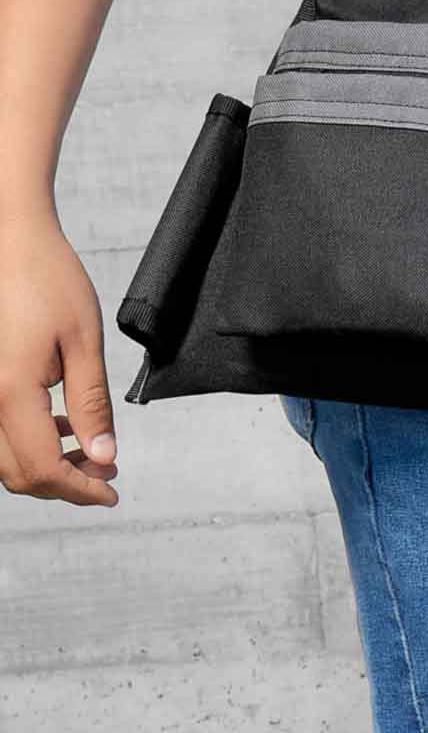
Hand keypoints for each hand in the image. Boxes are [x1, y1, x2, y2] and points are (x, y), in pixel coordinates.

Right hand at [0, 204, 118, 505]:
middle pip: (16, 473)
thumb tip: (102, 457)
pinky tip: (64, 426)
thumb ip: (92, 405)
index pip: (41, 470)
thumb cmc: (48, 280)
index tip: (112, 492)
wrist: (8, 240)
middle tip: (107, 473)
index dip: (79, 490)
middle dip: (63, 483)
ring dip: (45, 464)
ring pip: (2, 457)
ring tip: (91, 451)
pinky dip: (28, 440)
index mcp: (9, 393)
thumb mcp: (84, 342)